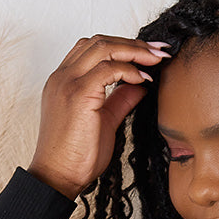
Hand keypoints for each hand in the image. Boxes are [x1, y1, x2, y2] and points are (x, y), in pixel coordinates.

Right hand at [27, 35, 171, 199]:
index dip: (122, 46)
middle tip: (160, 50)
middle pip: (99, 41)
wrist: (58, 177)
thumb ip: (120, 100)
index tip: (148, 53)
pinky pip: (107, 69)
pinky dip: (128, 69)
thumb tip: (141, 85)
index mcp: (65, 81)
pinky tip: (143, 79)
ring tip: (156, 59)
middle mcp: (63, 76)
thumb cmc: (76, 157)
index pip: (92, 49)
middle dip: (133, 43)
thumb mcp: (105, 121)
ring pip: (103, 47)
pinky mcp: (78, 94)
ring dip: (134, 51)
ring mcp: (68, 83)